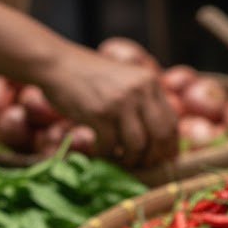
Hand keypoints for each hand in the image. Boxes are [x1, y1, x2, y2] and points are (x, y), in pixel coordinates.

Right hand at [38, 45, 177, 167]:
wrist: (56, 63)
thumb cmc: (92, 78)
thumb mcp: (126, 82)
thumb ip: (145, 104)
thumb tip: (164, 145)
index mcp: (150, 82)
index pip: (171, 123)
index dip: (169, 147)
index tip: (161, 160)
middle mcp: (139, 90)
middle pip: (160, 137)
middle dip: (153, 158)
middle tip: (142, 165)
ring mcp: (120, 101)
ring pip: (137, 145)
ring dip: (130, 159)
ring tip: (121, 159)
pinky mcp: (99, 113)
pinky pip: (111, 146)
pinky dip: (107, 154)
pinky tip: (101, 151)